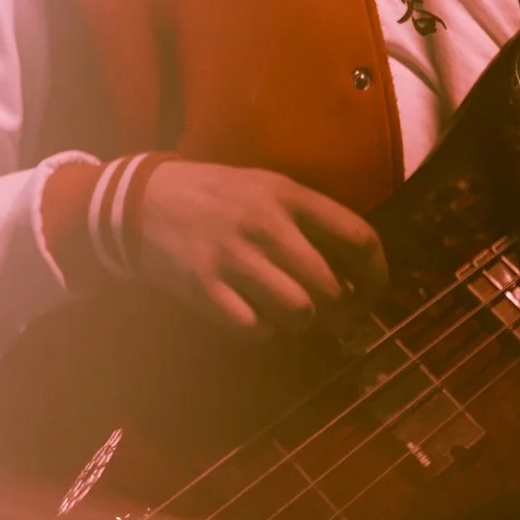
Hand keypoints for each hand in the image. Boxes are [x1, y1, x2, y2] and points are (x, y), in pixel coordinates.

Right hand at [130, 159, 388, 337]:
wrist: (142, 200)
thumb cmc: (217, 197)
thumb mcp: (266, 188)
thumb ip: (308, 220)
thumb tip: (355, 271)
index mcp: (289, 195)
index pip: (359, 237)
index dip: (377, 276)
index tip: (372, 294)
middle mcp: (266, 224)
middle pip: (331, 288)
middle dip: (340, 313)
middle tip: (333, 316)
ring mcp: (233, 257)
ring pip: (298, 312)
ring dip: (300, 322)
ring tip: (288, 313)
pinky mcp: (203, 287)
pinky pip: (254, 328)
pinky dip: (260, 331)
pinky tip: (252, 316)